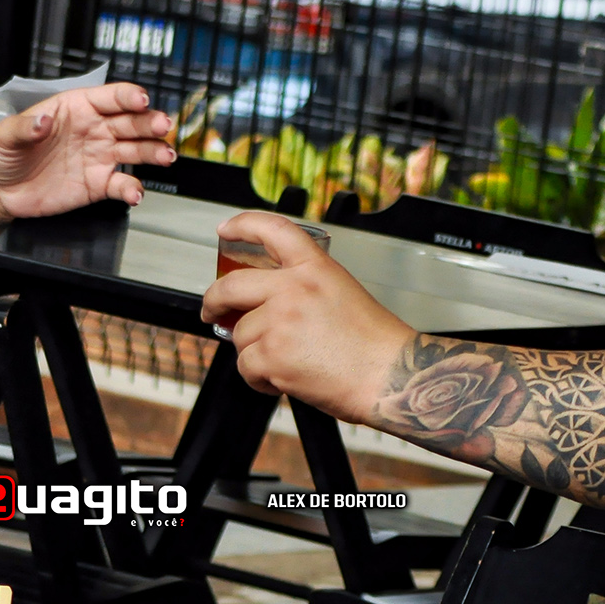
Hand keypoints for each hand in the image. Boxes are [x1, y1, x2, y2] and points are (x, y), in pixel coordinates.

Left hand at [0, 83, 173, 219]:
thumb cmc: (3, 154)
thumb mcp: (6, 135)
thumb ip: (25, 127)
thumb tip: (43, 121)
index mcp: (76, 108)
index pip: (109, 98)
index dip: (127, 97)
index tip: (141, 100)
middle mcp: (94, 129)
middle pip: (130, 121)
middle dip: (149, 122)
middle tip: (163, 126)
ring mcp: (99, 156)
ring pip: (135, 150)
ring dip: (153, 151)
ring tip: (166, 156)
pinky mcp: (98, 183)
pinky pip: (121, 185)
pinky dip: (131, 189)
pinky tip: (136, 193)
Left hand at [201, 212, 412, 418]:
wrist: (391, 376)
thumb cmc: (374, 344)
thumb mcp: (342, 292)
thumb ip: (302, 288)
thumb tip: (262, 303)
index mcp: (314, 268)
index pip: (272, 229)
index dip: (244, 225)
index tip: (227, 229)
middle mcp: (293, 288)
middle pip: (230, 285)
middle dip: (214, 301)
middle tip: (213, 311)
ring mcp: (279, 321)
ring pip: (240, 335)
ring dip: (254, 352)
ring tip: (286, 362)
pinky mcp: (272, 355)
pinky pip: (245, 366)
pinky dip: (259, 378)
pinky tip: (283, 379)